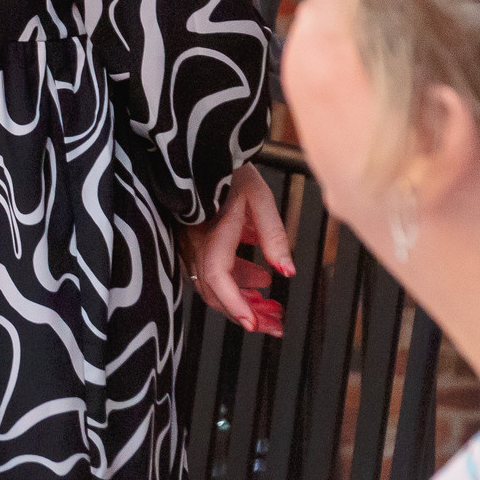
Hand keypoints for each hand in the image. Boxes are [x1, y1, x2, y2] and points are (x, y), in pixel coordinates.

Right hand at [179, 164, 293, 335]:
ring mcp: (192, 244)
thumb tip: (288, 271)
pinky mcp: (195, 242)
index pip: (219, 276)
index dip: (235, 303)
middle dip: (246, 311)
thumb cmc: (230, 171)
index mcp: (211, 232)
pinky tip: (258, 279)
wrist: (202, 154)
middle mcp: (195, 243)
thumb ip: (274, 235)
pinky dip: (236, 284)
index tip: (254, 324)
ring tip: (272, 307)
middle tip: (275, 324)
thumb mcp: (260, 198)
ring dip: (242, 300)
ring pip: (213, 284)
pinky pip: (212, 271)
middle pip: (215, 290)